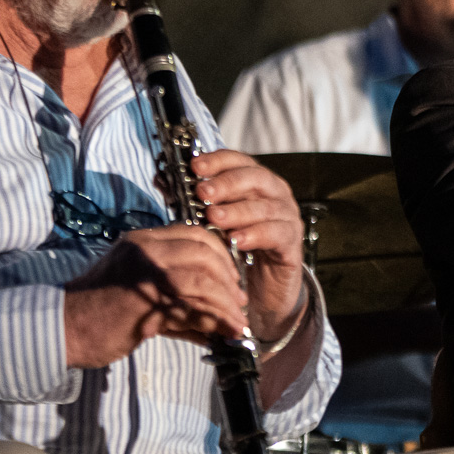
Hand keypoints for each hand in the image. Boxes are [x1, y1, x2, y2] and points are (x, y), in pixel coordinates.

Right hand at [63, 225, 249, 368]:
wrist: (60, 330)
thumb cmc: (99, 315)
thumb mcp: (140, 292)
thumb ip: (177, 297)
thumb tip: (216, 317)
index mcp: (143, 241)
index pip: (196, 234)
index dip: (221, 255)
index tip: (232, 278)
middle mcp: (145, 249)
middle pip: (204, 253)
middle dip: (229, 278)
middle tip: (238, 301)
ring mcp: (144, 272)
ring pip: (201, 279)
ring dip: (225, 303)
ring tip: (236, 322)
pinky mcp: (143, 300)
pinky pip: (189, 306)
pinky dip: (213, 320)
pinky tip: (223, 334)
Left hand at [190, 150, 307, 339]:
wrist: (259, 292)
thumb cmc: (232, 251)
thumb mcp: (210, 224)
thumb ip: (190, 201)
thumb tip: (161, 177)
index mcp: (255, 183)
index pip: (239, 161)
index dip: (218, 161)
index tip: (195, 166)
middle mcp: (275, 195)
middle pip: (255, 178)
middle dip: (227, 184)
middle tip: (202, 193)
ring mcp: (287, 218)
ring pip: (266, 207)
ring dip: (238, 210)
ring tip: (214, 217)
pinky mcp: (292, 244)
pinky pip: (277, 234)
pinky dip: (256, 235)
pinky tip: (237, 240)